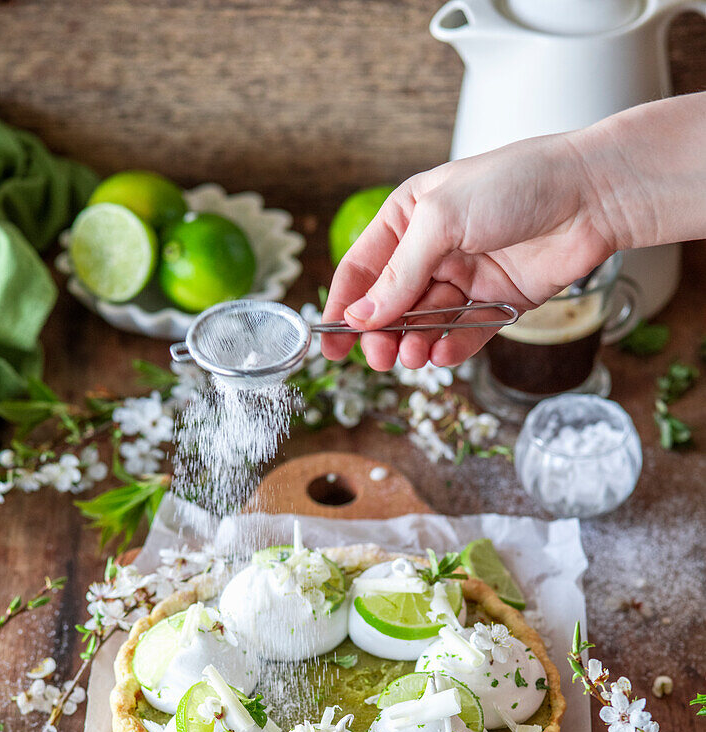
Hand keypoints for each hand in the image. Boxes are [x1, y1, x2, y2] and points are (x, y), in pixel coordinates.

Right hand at [321, 132, 616, 370]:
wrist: (590, 194)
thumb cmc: (515, 184)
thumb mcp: (441, 220)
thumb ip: (400, 273)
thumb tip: (361, 317)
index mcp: (409, 218)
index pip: (362, 270)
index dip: (343, 308)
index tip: (330, 346)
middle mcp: (433, 250)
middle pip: (391, 305)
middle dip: (380, 335)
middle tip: (379, 358)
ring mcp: (466, 278)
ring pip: (426, 325)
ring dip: (414, 345)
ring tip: (413, 358)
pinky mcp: (498, 302)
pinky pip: (464, 334)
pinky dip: (451, 348)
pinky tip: (441, 355)